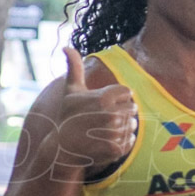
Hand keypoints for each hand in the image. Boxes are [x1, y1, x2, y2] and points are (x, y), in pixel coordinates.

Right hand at [54, 47, 137, 166]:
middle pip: (132, 109)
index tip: (104, 106)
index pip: (128, 93)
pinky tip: (107, 141)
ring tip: (105, 131)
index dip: (118, 99)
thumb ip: (74, 66)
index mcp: (104, 97)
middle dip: (121, 113)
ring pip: (132, 126)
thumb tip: (65, 46)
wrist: (61, 149)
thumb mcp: (70, 90)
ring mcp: (114, 132)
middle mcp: (110, 114)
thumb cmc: (67, 117)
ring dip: (122, 129)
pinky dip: (123, 142)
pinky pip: (130, 142)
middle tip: (105, 120)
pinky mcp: (116, 149)